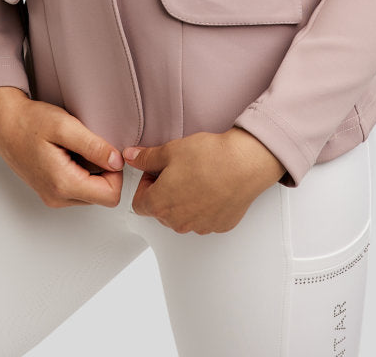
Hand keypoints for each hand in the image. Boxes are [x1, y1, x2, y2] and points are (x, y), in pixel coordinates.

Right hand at [0, 88, 125, 208]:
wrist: (4, 123)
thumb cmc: (29, 122)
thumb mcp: (65, 126)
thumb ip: (94, 146)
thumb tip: (117, 162)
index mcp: (63, 184)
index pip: (111, 196)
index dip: (117, 173)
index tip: (107, 151)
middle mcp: (58, 197)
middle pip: (102, 195)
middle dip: (104, 171)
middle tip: (89, 145)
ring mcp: (53, 196)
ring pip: (91, 193)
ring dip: (91, 171)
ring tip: (75, 148)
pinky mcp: (51, 191)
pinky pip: (78, 188)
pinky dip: (80, 171)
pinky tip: (68, 153)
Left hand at [122, 127, 287, 234]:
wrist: (244, 164)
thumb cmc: (208, 157)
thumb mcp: (170, 150)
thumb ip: (146, 157)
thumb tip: (131, 157)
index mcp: (160, 204)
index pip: (138, 203)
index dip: (145, 184)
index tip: (157, 171)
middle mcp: (178, 222)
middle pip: (161, 210)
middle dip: (164, 192)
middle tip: (178, 170)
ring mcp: (199, 226)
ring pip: (182, 216)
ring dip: (184, 200)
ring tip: (198, 176)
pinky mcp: (218, 226)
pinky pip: (203, 218)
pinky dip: (204, 205)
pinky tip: (212, 186)